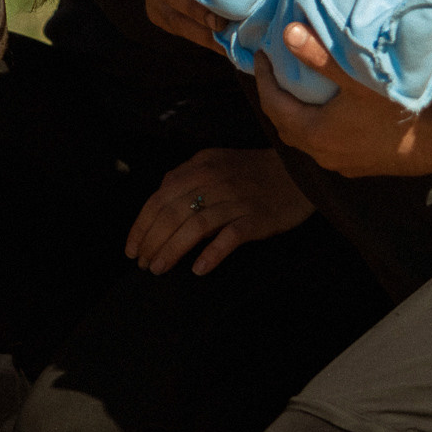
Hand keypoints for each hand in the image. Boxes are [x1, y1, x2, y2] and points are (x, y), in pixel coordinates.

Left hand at [124, 147, 313, 274]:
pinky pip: (230, 237)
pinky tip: (199, 269)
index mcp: (202, 166)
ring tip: (158, 268)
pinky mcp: (257, 218)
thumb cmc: (254, 171)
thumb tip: (160, 199)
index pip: (160, 196)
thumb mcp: (218, 162)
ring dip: (172, 250)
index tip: (132, 248)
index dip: (142, 224)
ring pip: (196, 226)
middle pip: (173, 212)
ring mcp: (237, 200)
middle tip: (143, 263)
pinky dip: (212, 254)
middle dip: (152, 241)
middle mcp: (216, 180)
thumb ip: (188, 177)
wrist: (299, 171)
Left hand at [255, 23, 431, 177]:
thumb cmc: (400, 108)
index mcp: (316, 134)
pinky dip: (317, 126)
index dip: (263, 79)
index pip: (274, 106)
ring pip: (307, 138)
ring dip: (298, 114)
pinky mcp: (361, 166)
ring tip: (298, 86)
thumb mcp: (358, 78)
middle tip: (273, 69)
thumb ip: (320, 56)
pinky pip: (326, 145)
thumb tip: (287, 32)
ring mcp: (344, 163)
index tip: (260, 54)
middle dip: (276, 97)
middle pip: (287, 125)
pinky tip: (329, 111)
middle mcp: (325, 154)